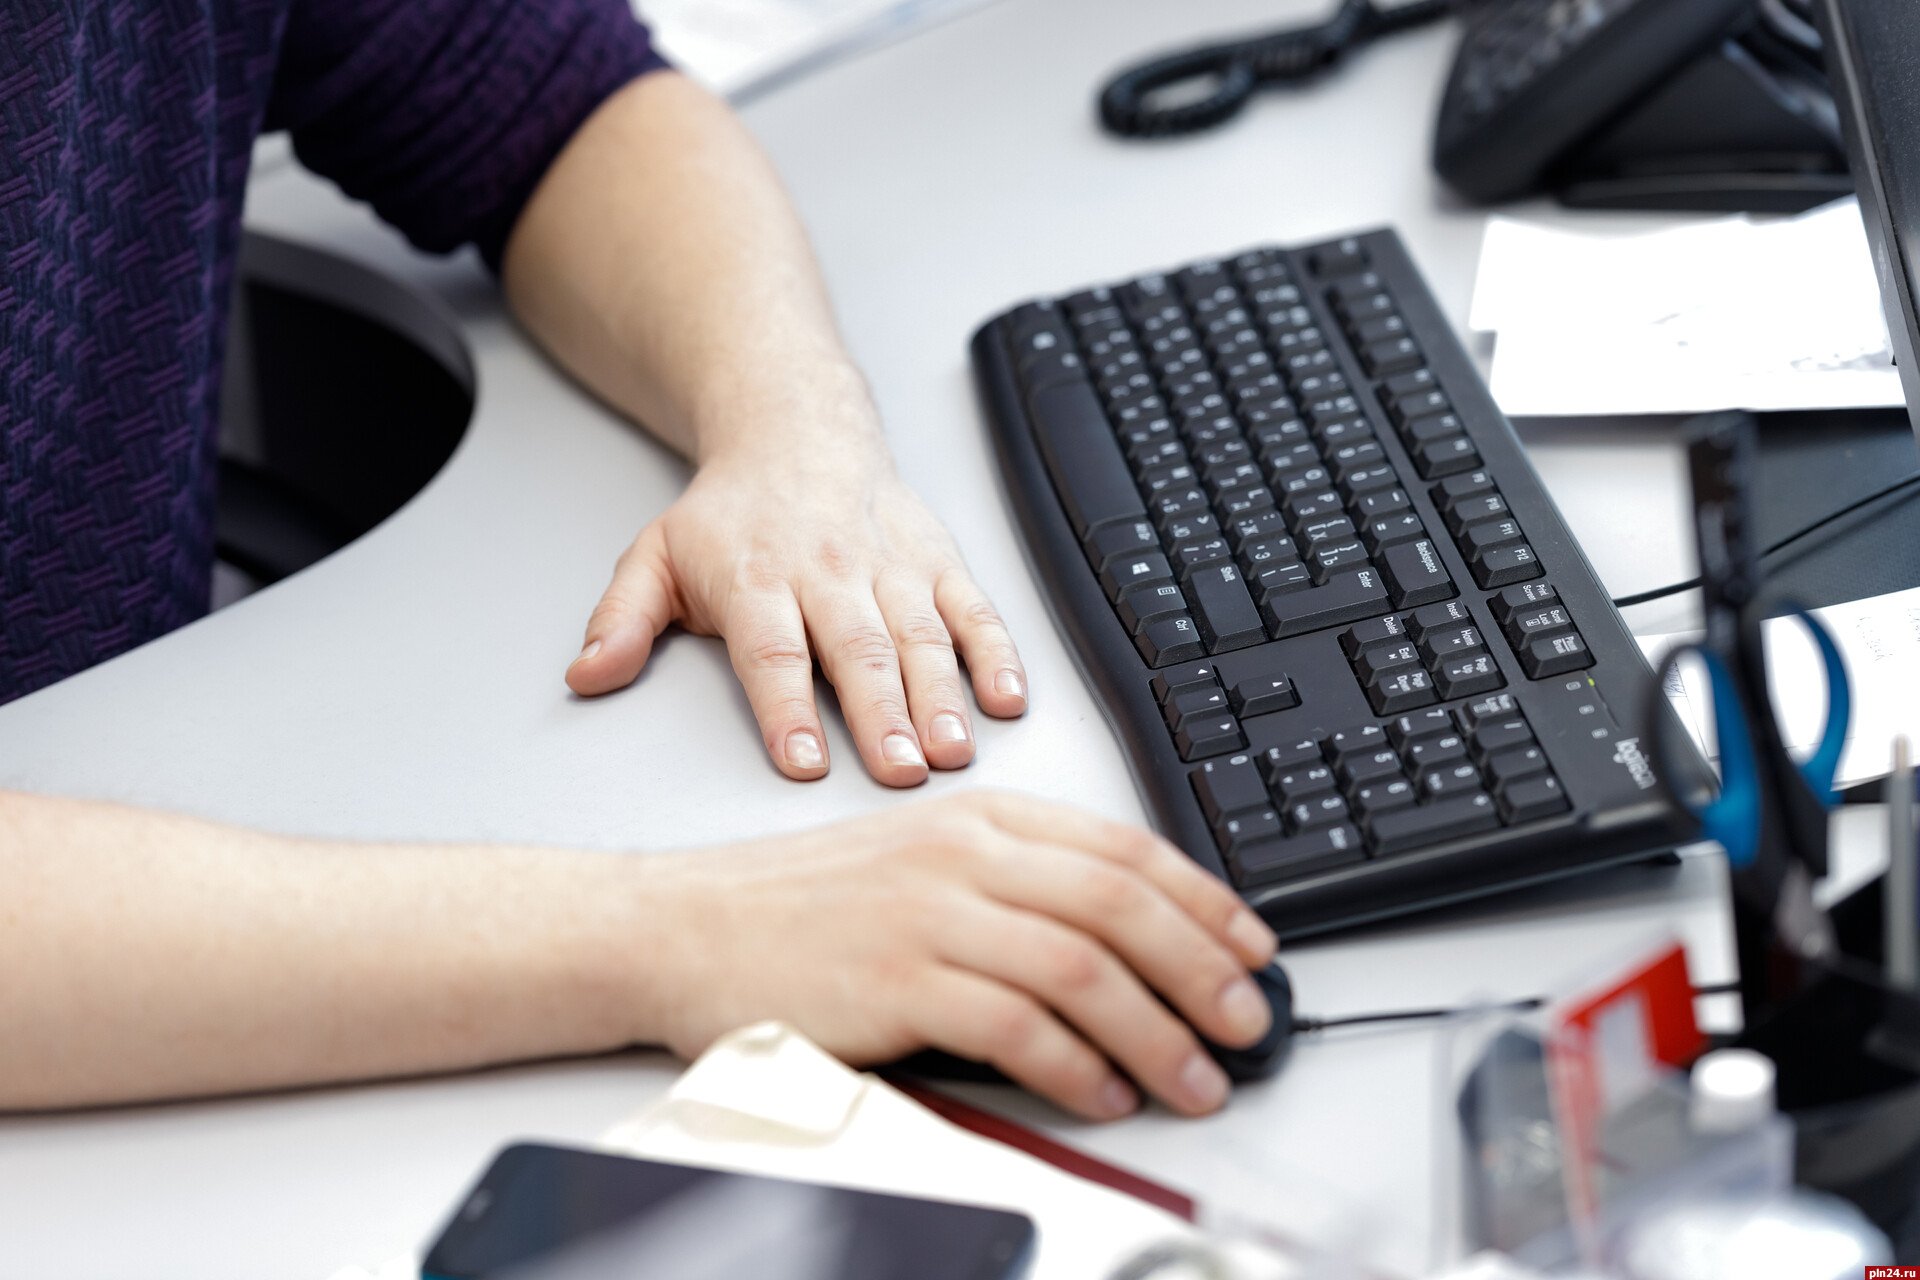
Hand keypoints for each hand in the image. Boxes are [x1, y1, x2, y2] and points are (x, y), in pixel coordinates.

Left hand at [565, 431, 1026, 785]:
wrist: (800, 430)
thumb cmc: (732, 513)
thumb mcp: (656, 555)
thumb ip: (621, 618)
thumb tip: (587, 674)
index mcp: (757, 577)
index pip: (773, 651)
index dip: (787, 709)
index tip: (803, 764)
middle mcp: (828, 572)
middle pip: (858, 649)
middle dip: (882, 714)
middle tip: (900, 771)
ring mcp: (890, 568)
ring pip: (922, 635)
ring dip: (943, 696)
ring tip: (952, 750)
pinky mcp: (938, 563)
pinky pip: (974, 609)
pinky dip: (997, 652)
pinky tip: (1007, 698)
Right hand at [637, 792, 1279, 1119]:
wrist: (685, 926)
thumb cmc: (801, 905)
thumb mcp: (919, 861)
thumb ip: (1014, 883)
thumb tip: (1123, 939)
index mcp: (980, 818)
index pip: (1124, 849)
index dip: (1204, 901)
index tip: (1252, 948)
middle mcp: (964, 854)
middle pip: (1121, 905)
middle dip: (1202, 969)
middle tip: (1245, 1023)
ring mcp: (930, 915)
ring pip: (1084, 969)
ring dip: (1157, 1034)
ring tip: (1194, 1079)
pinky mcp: (897, 981)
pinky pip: (1018, 1027)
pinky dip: (1076, 1068)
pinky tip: (1103, 1094)